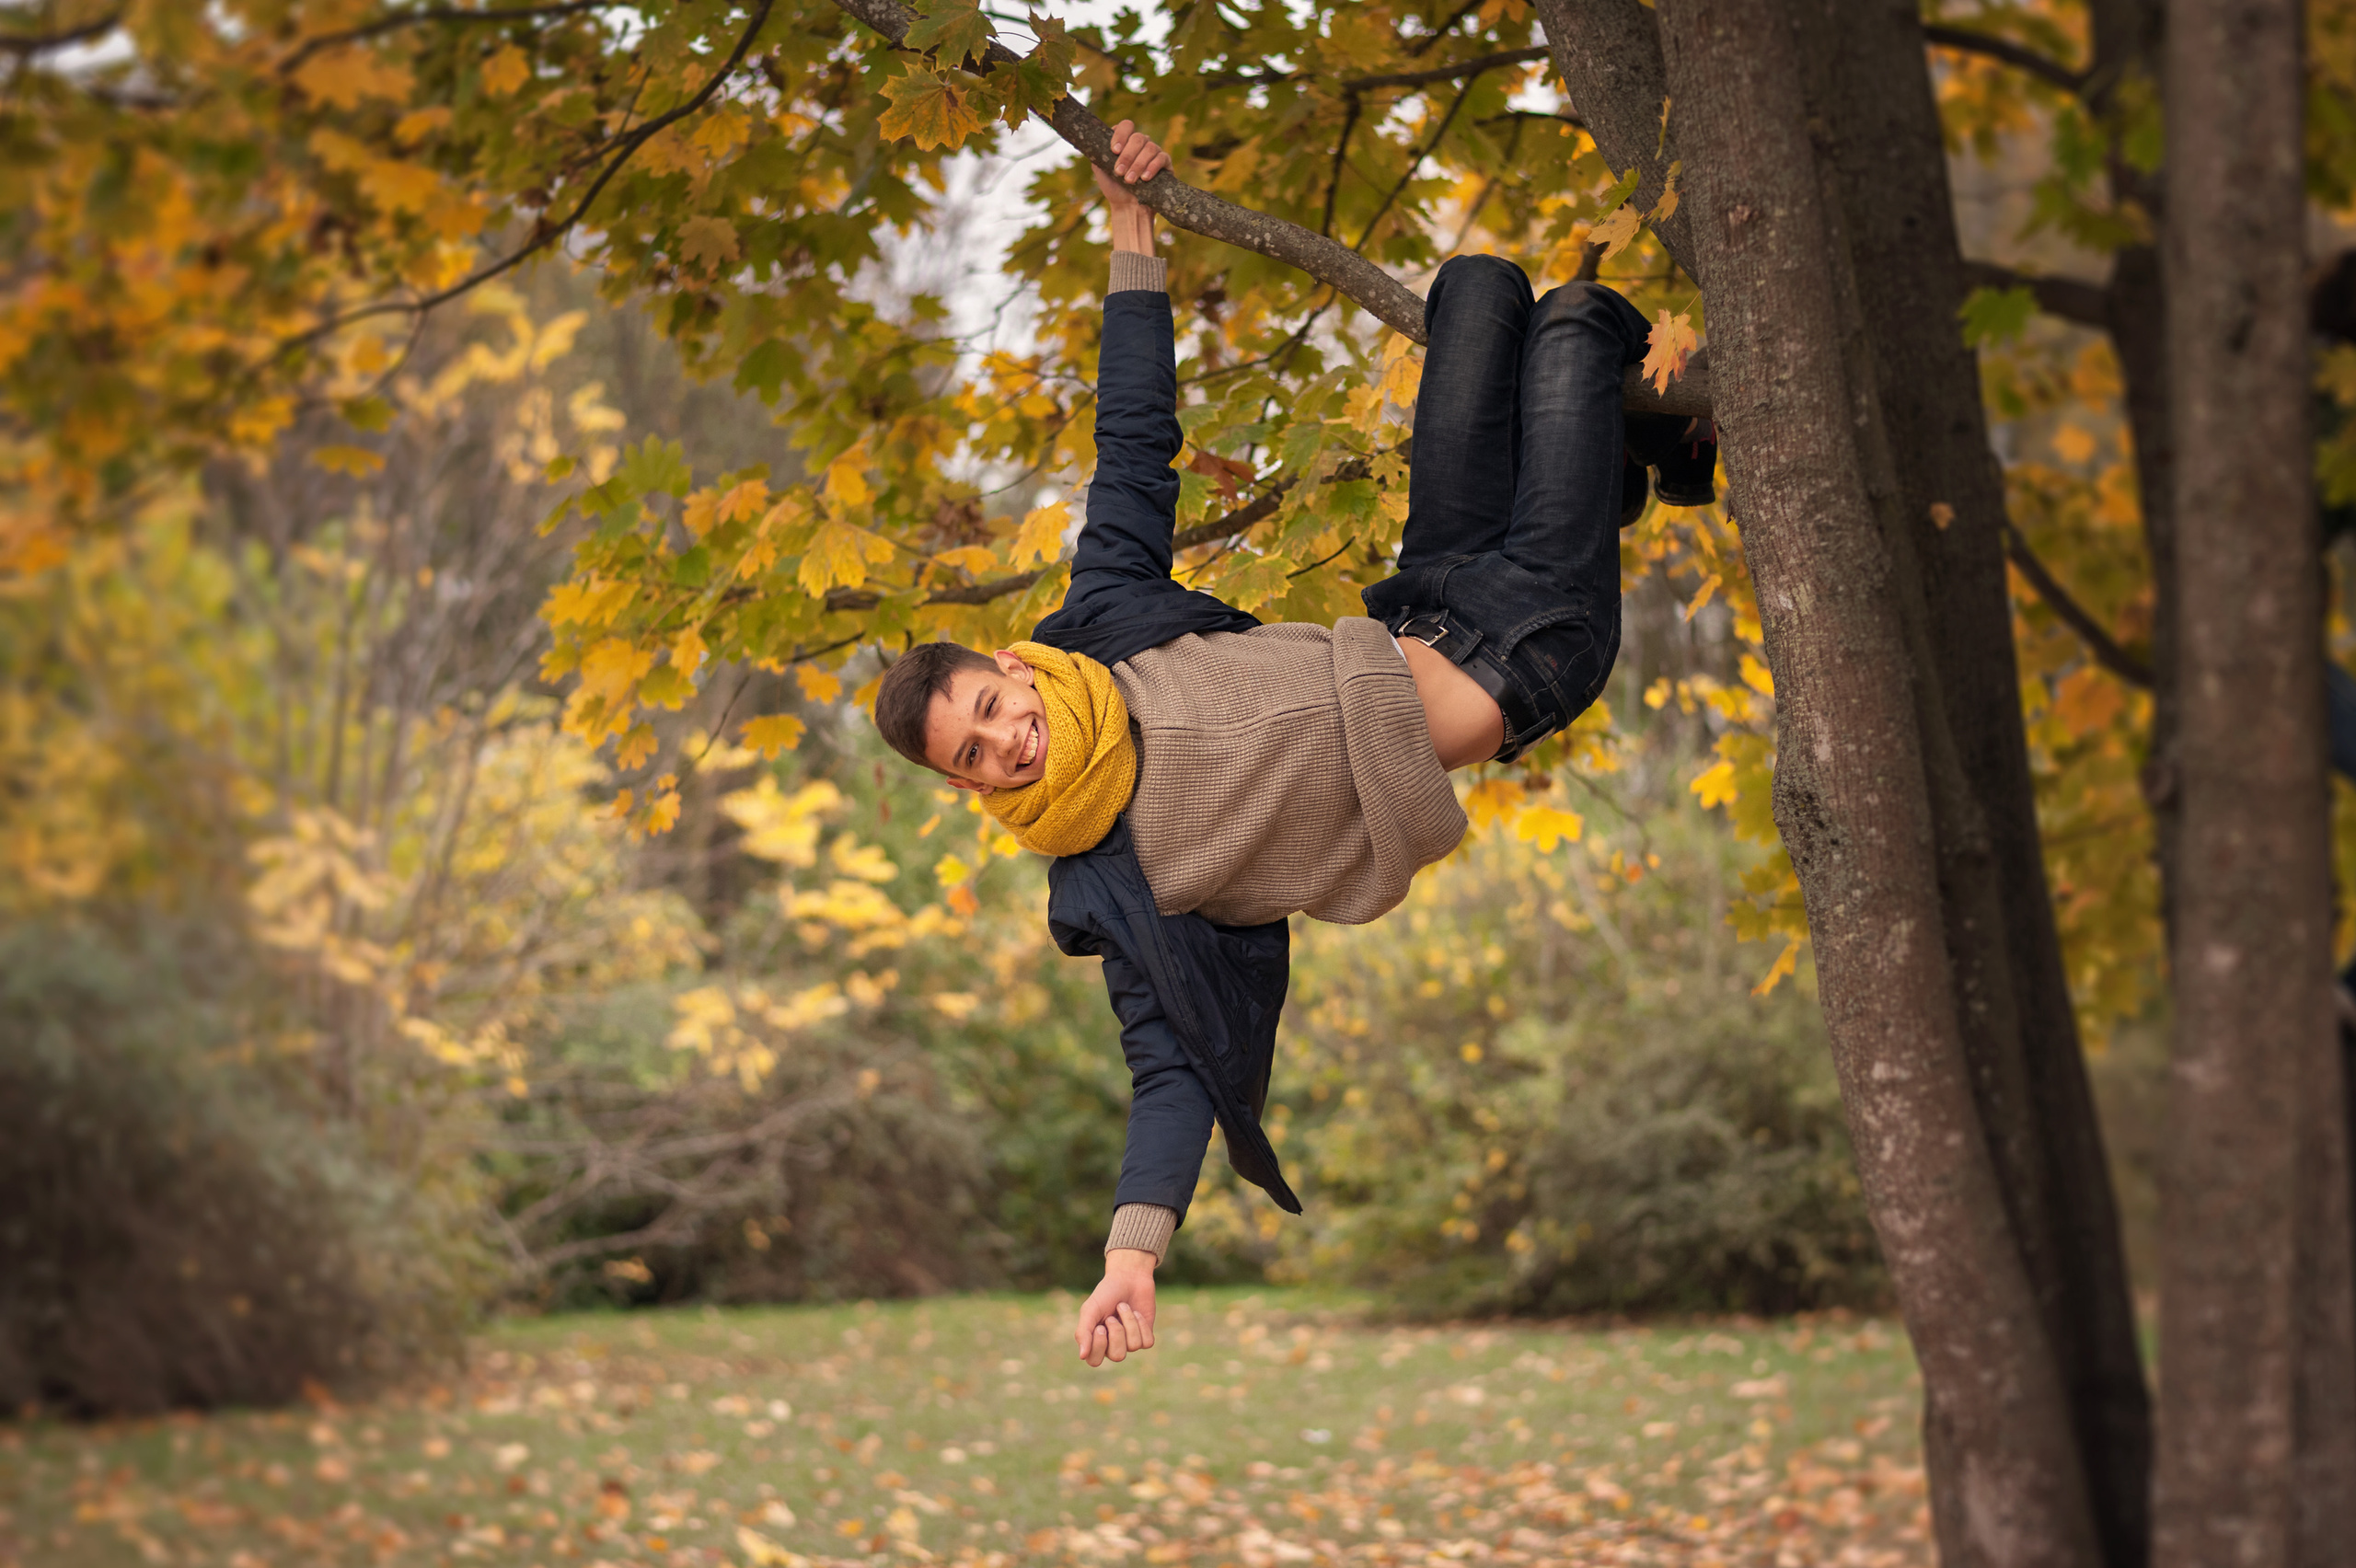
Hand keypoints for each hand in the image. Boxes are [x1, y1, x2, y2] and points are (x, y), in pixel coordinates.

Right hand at [1073, 1249, 1157, 1366]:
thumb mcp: (1090, 1310)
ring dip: (1129, 1322)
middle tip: (1112, 1316)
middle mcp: (1112, 1346)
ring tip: (1124, 1307)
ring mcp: (1129, 1342)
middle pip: (1117, 1356)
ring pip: (1133, 1346)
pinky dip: (1141, 1323)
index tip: (1099, 1326)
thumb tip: (1082, 1356)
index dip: (1099, 1345)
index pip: (1094, 1361)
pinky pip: (1147, 1342)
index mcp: (1095, 1341)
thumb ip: (1083, 1332)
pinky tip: (1136, 1312)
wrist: (1129, 1277)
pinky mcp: (1145, 1336)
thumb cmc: (1106, 1293)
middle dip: (1117, 1332)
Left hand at [1091, 121, 1168, 255]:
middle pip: (1138, 137)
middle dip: (1127, 155)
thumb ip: (1098, 154)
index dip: (1120, 135)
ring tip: (1130, 180)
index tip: (1114, 150)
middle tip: (1119, 172)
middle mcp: (1141, 144)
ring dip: (1138, 164)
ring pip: (1150, 148)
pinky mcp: (1165, 164)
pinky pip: (1162, 158)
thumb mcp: (1100, 170)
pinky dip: (1152, 167)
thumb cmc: (1114, 188)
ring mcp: (1154, 152)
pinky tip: (1144, 178)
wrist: (1128, 208)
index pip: (1126, 126)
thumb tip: (1095, 142)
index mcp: (1126, 141)